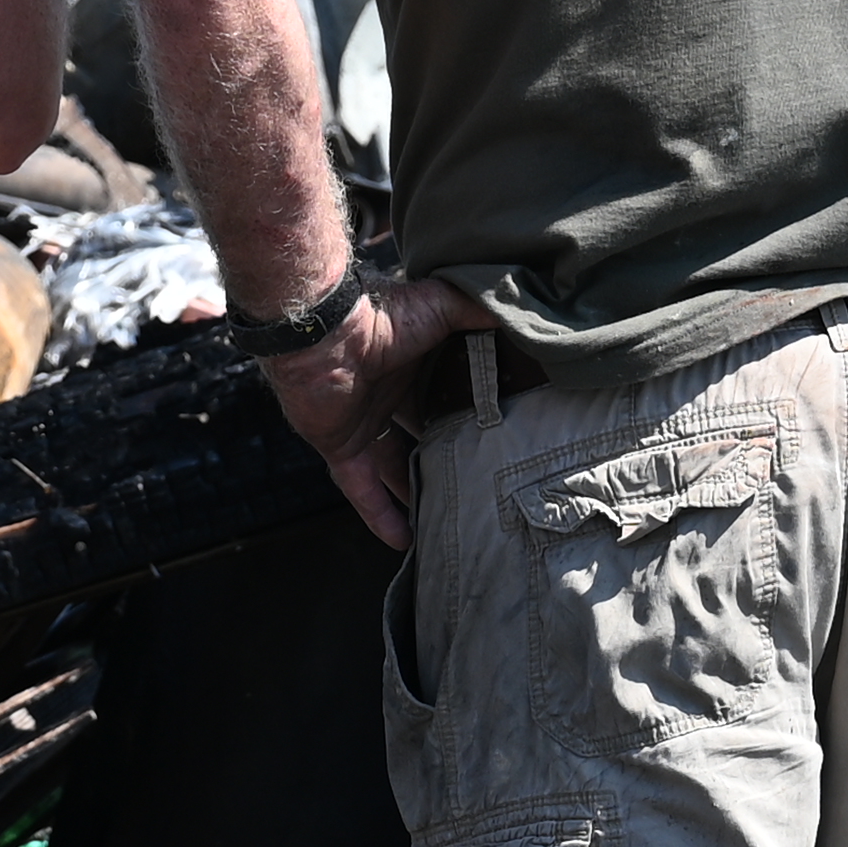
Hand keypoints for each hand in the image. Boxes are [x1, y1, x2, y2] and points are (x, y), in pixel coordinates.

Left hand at [251, 273, 486, 548]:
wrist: (324, 332)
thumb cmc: (382, 316)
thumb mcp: (442, 305)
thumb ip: (479, 311)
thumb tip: (523, 317)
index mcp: (413, 365)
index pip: (448, 396)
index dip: (472, 415)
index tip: (504, 435)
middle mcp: (389, 397)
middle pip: (424, 436)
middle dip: (448, 457)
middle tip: (483, 483)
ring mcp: (364, 424)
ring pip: (395, 469)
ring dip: (416, 494)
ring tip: (451, 520)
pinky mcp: (342, 446)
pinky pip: (362, 489)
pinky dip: (380, 515)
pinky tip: (403, 541)